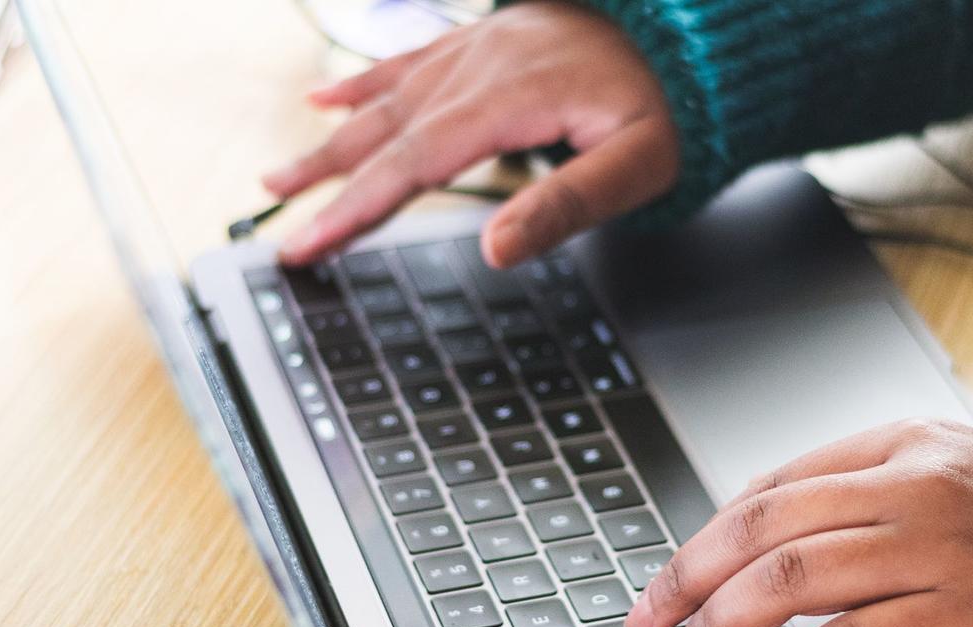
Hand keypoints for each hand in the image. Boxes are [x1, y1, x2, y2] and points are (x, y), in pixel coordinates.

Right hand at [266, 1, 676, 267]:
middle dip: (326, 185)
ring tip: (278, 175)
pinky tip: (325, 98)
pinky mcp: (486, 39)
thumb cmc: (674, 104)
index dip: (355, 208)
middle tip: (277, 227)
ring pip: (386, 98)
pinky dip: (361, 83)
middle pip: (387, 133)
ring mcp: (480, 46)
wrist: (694, 30)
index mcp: (512, 99)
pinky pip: (408, 58)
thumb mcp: (639, 166)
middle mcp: (482, 64)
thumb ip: (565, 205)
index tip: (308, 244)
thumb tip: (494, 249)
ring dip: (329, 140)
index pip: (414, 163)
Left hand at [621, 419, 972, 626]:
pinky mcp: (965, 616)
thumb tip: (747, 531)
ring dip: (722, 622)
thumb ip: (852, 492)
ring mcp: (940, 548)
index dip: (706, 532)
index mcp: (902, 441)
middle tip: (649, 616)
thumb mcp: (941, 475)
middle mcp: (915, 485)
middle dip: (690, 575)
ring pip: (794, 578)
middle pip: (767, 524)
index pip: (773, 482)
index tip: (668, 574)